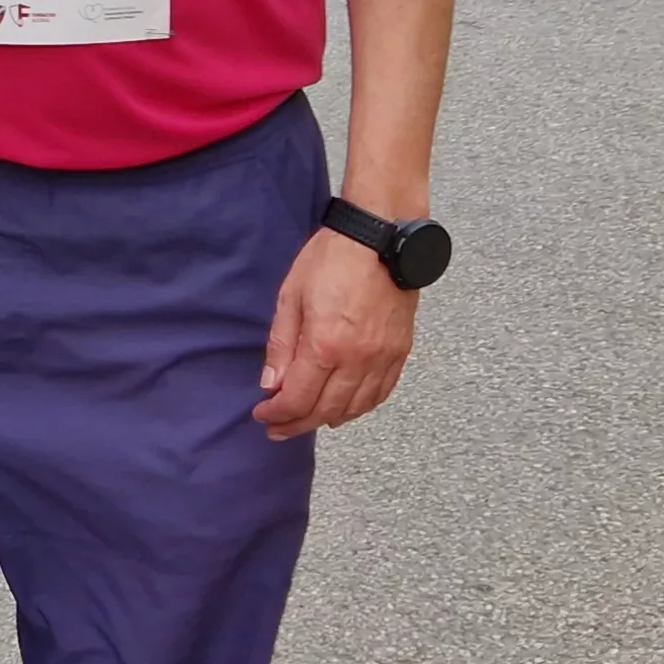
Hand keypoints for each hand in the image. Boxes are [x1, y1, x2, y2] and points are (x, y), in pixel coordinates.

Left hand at [251, 230, 414, 440]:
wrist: (380, 236)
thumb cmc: (332, 259)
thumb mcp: (291, 296)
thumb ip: (281, 345)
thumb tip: (271, 385)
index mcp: (325, 346)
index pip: (298, 400)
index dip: (278, 415)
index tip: (263, 415)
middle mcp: (357, 359)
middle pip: (326, 411)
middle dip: (298, 424)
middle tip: (279, 427)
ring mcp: (383, 358)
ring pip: (356, 408)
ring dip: (329, 418)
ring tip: (309, 419)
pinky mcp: (400, 352)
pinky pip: (381, 393)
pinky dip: (361, 407)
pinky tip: (346, 407)